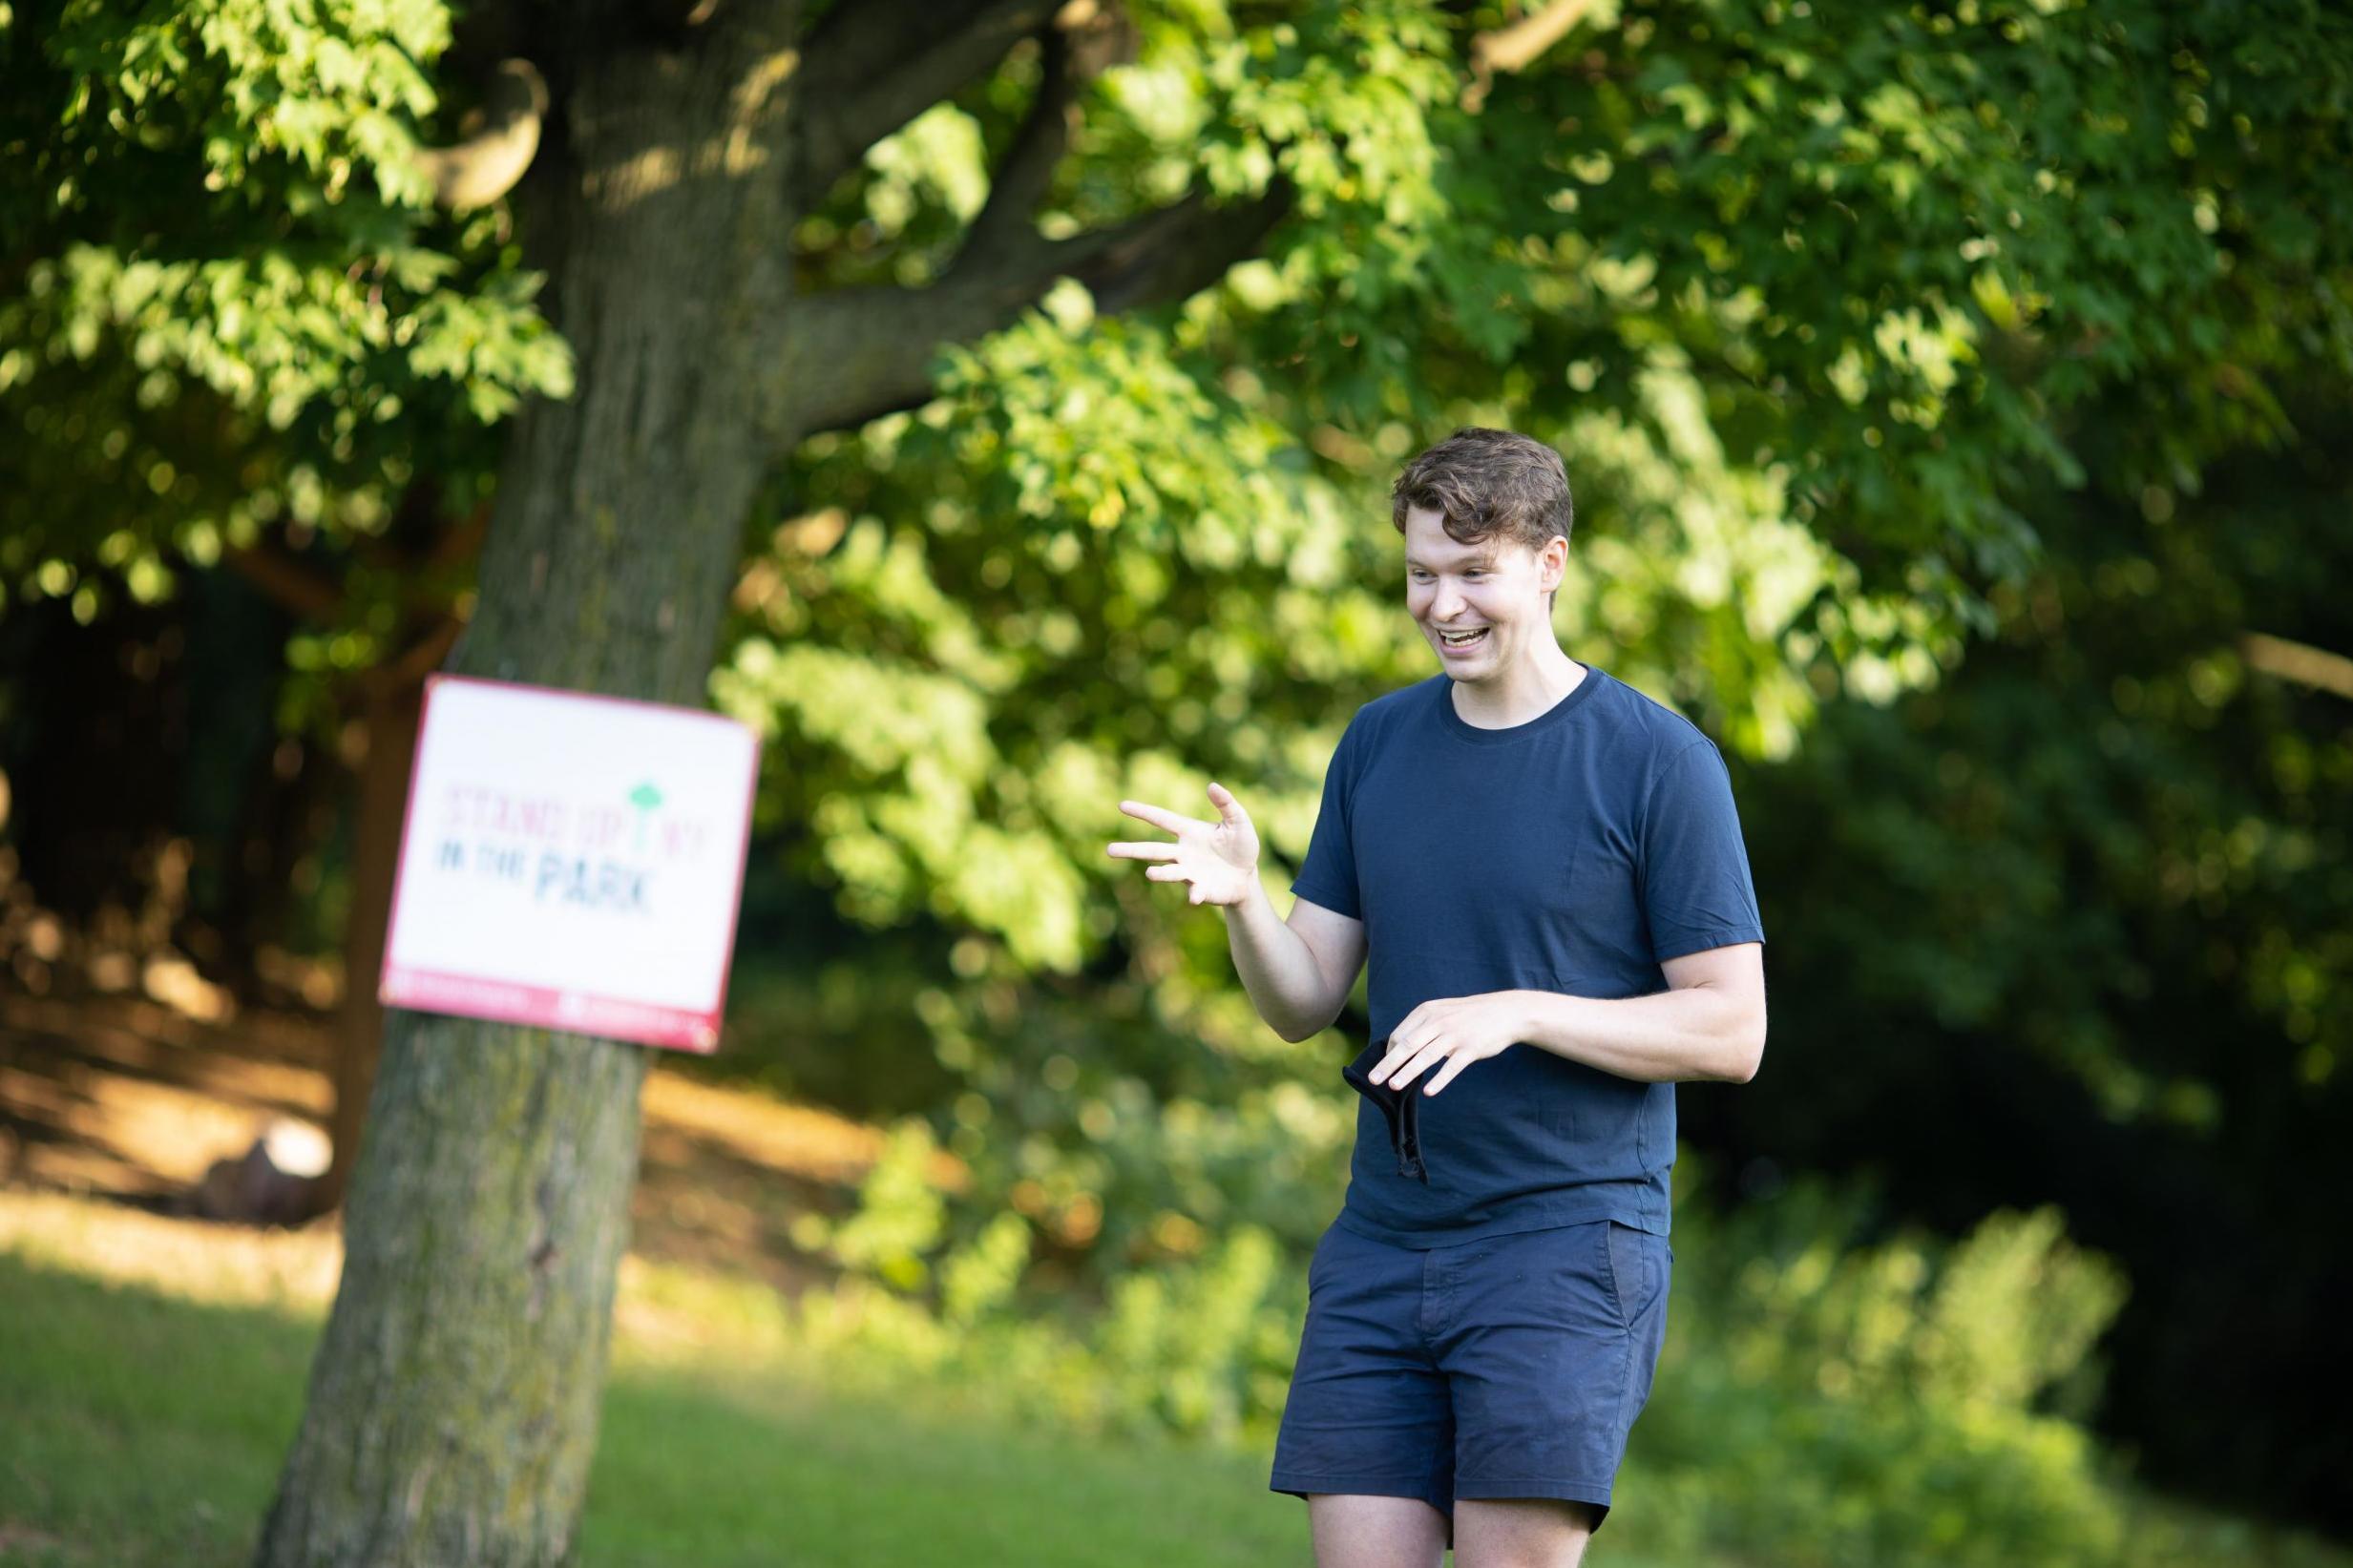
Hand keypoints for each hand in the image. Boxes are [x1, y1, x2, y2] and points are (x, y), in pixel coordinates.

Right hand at [1107, 783, 1260, 906]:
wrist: (1247, 877)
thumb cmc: (1241, 846)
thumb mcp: (1238, 821)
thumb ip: (1226, 803)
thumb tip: (1211, 786)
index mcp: (1189, 831)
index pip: (1162, 819)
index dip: (1142, 812)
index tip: (1121, 805)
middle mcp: (1183, 852)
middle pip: (1153, 850)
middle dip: (1131, 850)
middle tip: (1109, 850)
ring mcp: (1189, 872)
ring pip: (1168, 871)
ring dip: (1159, 873)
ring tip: (1150, 874)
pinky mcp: (1199, 889)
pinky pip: (1193, 891)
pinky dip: (1193, 894)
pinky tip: (1194, 897)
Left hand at [1370, 992, 1529, 1095]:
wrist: (1505, 1011)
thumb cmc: (1469, 1015)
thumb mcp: (1443, 1012)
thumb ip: (1423, 1026)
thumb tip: (1400, 1047)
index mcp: (1428, 1012)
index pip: (1400, 1034)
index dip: (1389, 1053)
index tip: (1382, 1067)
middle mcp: (1438, 1022)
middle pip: (1408, 1046)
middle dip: (1388, 1064)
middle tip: (1373, 1080)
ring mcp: (1455, 1035)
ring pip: (1426, 1057)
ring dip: (1408, 1072)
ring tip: (1394, 1086)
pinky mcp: (1471, 1048)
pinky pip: (1452, 1067)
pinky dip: (1439, 1080)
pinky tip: (1429, 1091)